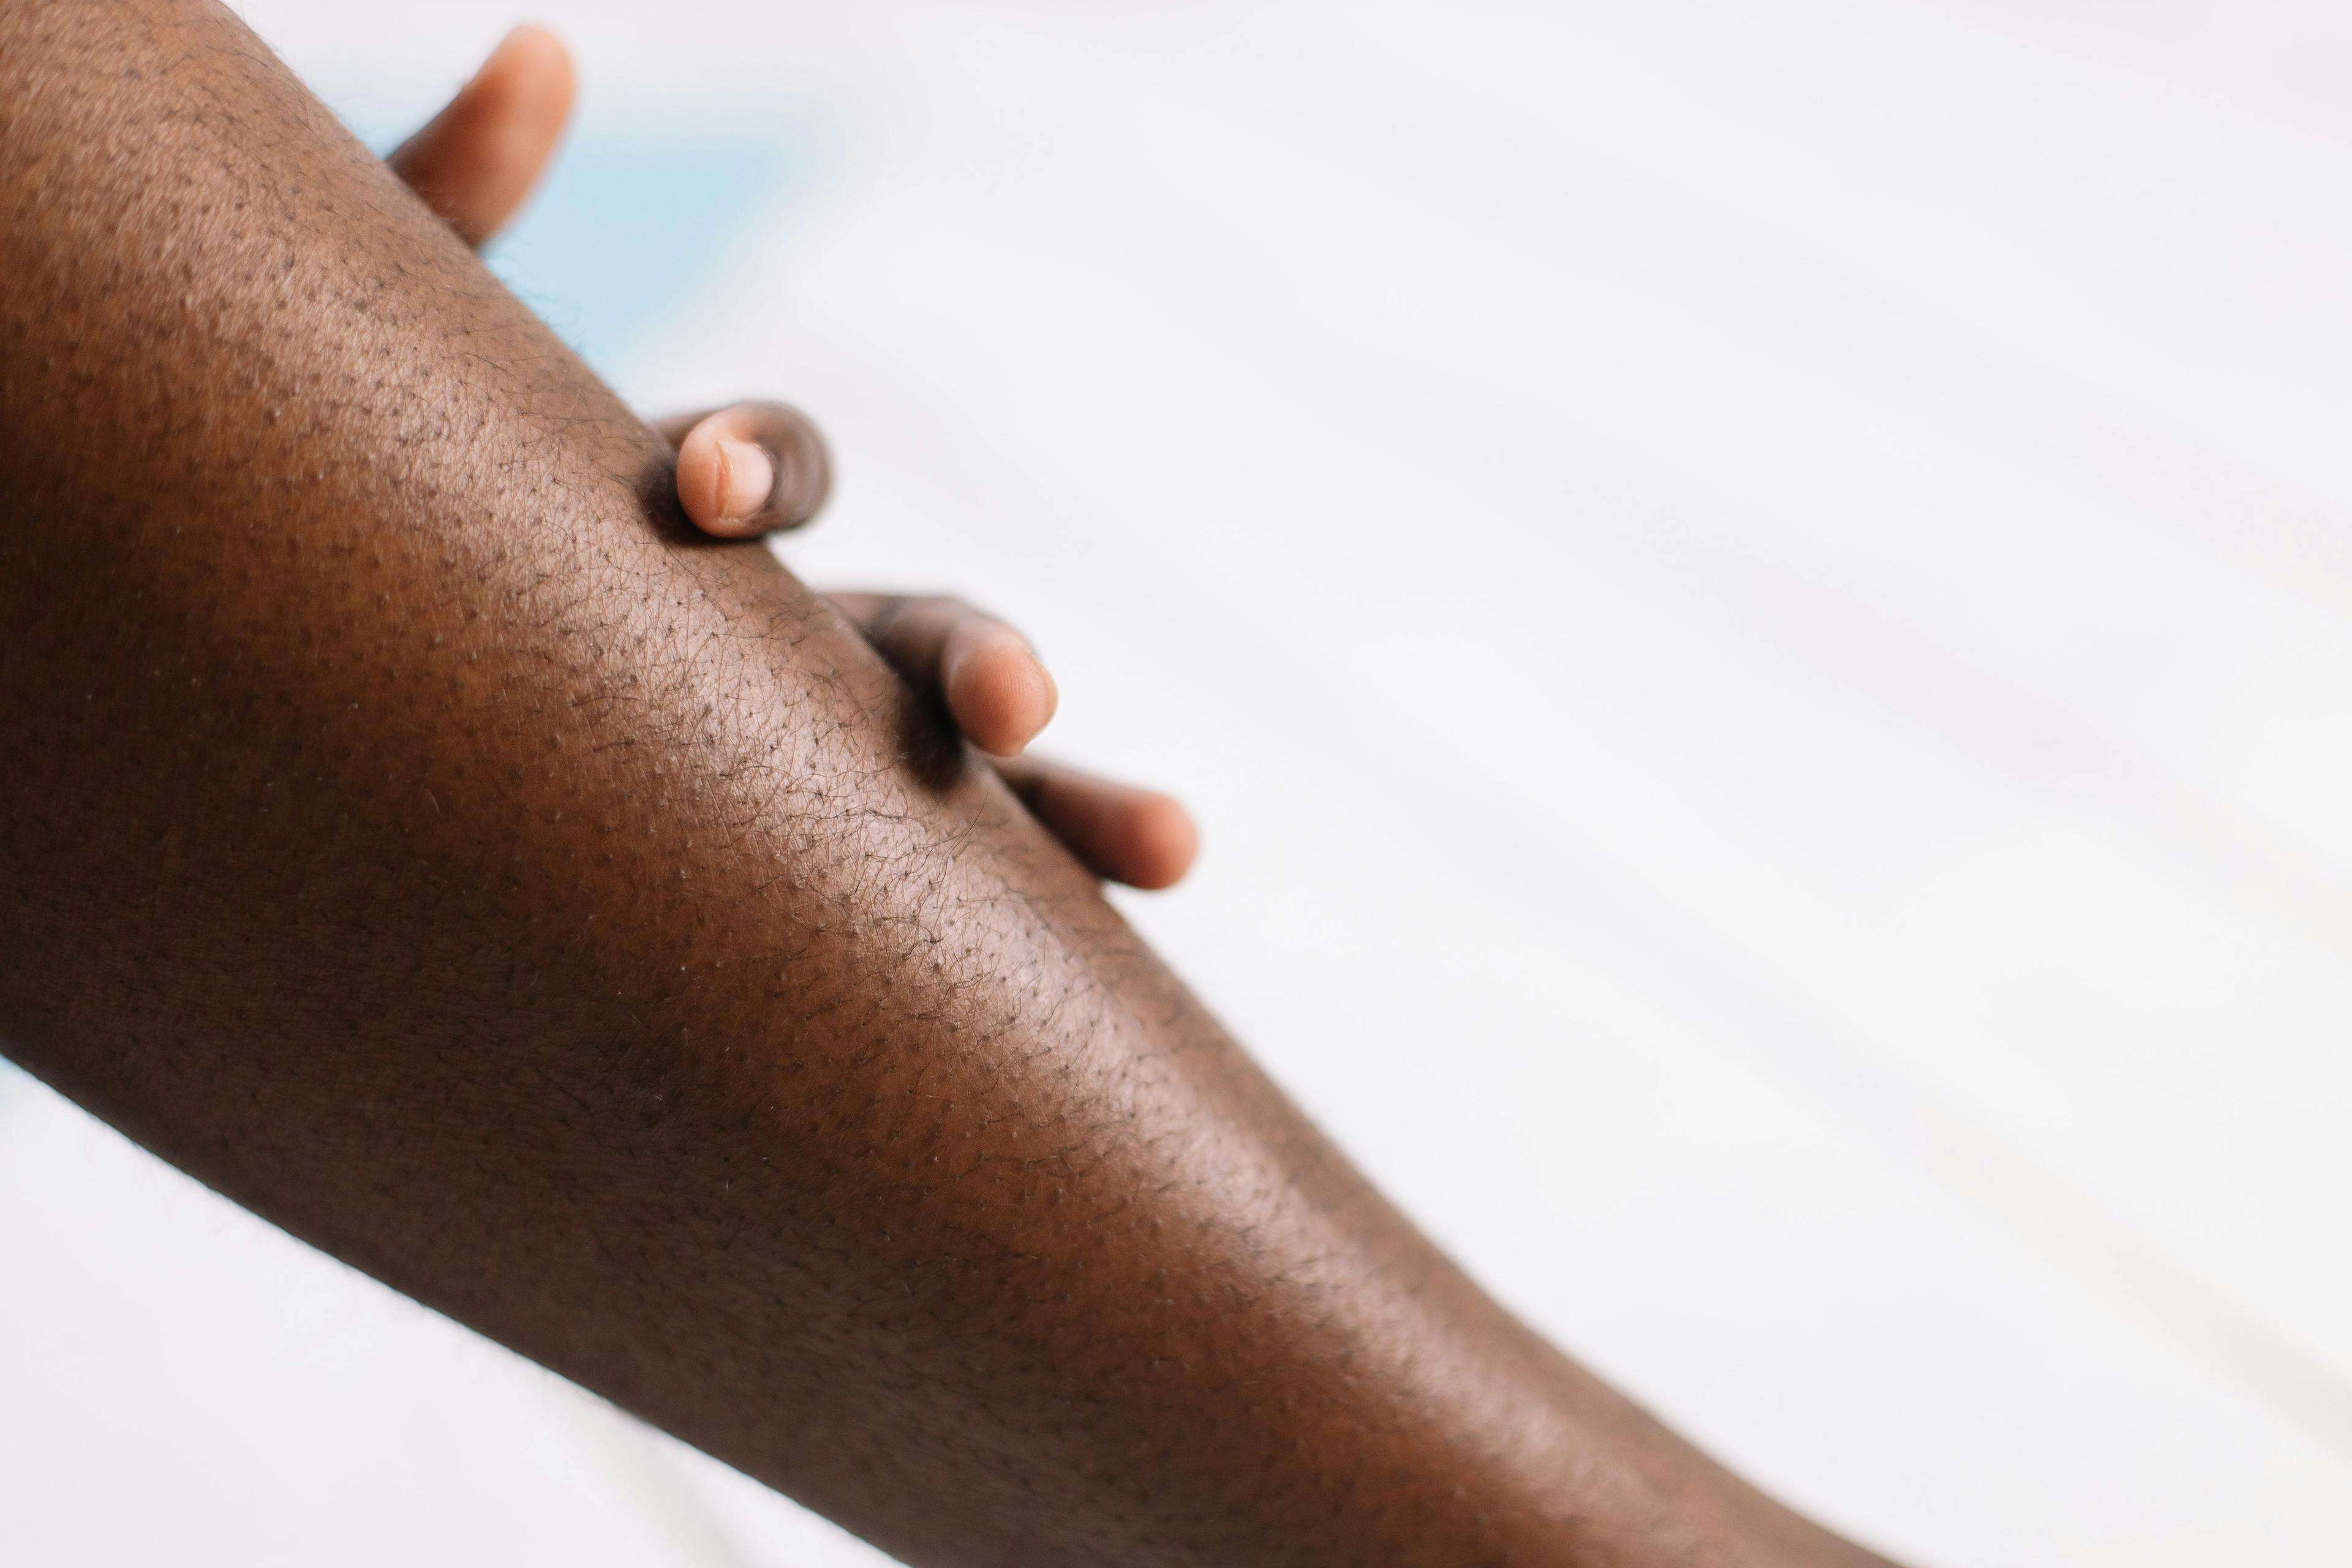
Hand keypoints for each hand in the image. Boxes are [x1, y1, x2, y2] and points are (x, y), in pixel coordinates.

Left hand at [385, 30, 1197, 888]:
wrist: (317, 740)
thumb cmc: (340, 552)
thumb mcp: (380, 401)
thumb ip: (440, 222)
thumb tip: (545, 54)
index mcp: (687, 532)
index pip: (775, 470)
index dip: (754, 461)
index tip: (688, 490)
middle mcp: (772, 651)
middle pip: (914, 627)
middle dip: (974, 651)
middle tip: (1015, 702)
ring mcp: (796, 780)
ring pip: (962, 796)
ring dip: (1070, 808)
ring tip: (1175, 843)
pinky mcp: (790, 903)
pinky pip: (907, 929)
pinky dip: (1015, 927)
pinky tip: (1085, 1002)